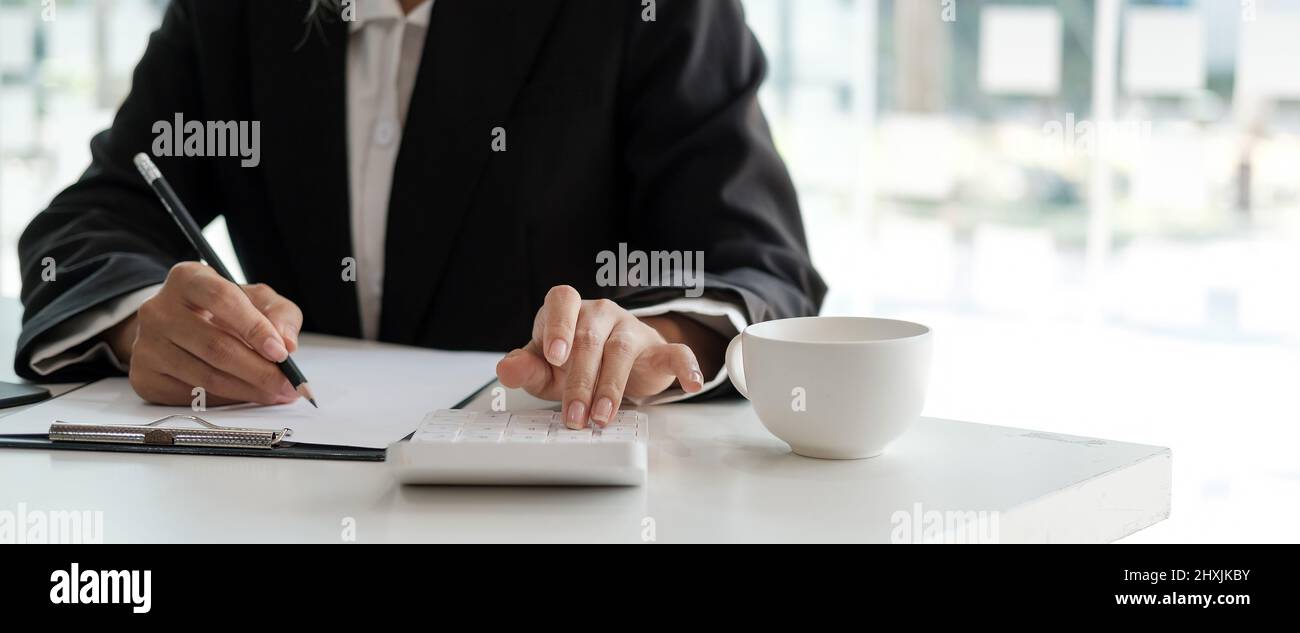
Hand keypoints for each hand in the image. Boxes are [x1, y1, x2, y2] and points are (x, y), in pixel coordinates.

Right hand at [105, 262, 302, 406]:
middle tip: (288, 384)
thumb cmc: (224, 310)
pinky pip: (192, 397)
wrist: (179, 326)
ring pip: (206, 377)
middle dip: (260, 371)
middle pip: (216, 346)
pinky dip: (227, 401)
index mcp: (187, 279)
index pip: (222, 299)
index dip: (255, 328)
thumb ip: (280, 314)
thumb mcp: (257, 299)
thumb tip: (287, 343)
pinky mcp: (144, 376)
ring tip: (276, 393)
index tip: (282, 352)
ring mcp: (146, 345)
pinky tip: (246, 396)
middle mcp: (158, 309)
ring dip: (249, 391)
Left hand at [496, 286, 719, 428]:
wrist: (613, 366)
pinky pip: (676, 352)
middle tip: (574, 416)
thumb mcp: (545, 370)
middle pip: (589, 339)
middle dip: (580, 381)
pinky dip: (686, 366)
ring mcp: (631, 329)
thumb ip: (526, 368)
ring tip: (601, 417)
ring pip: (622, 350)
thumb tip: (506, 368)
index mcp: (569, 311)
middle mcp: (600, 313)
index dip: (558, 326)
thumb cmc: (573, 364)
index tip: (555, 357)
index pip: (562, 301)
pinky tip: (691, 382)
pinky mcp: (658, 349)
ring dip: (611, 387)